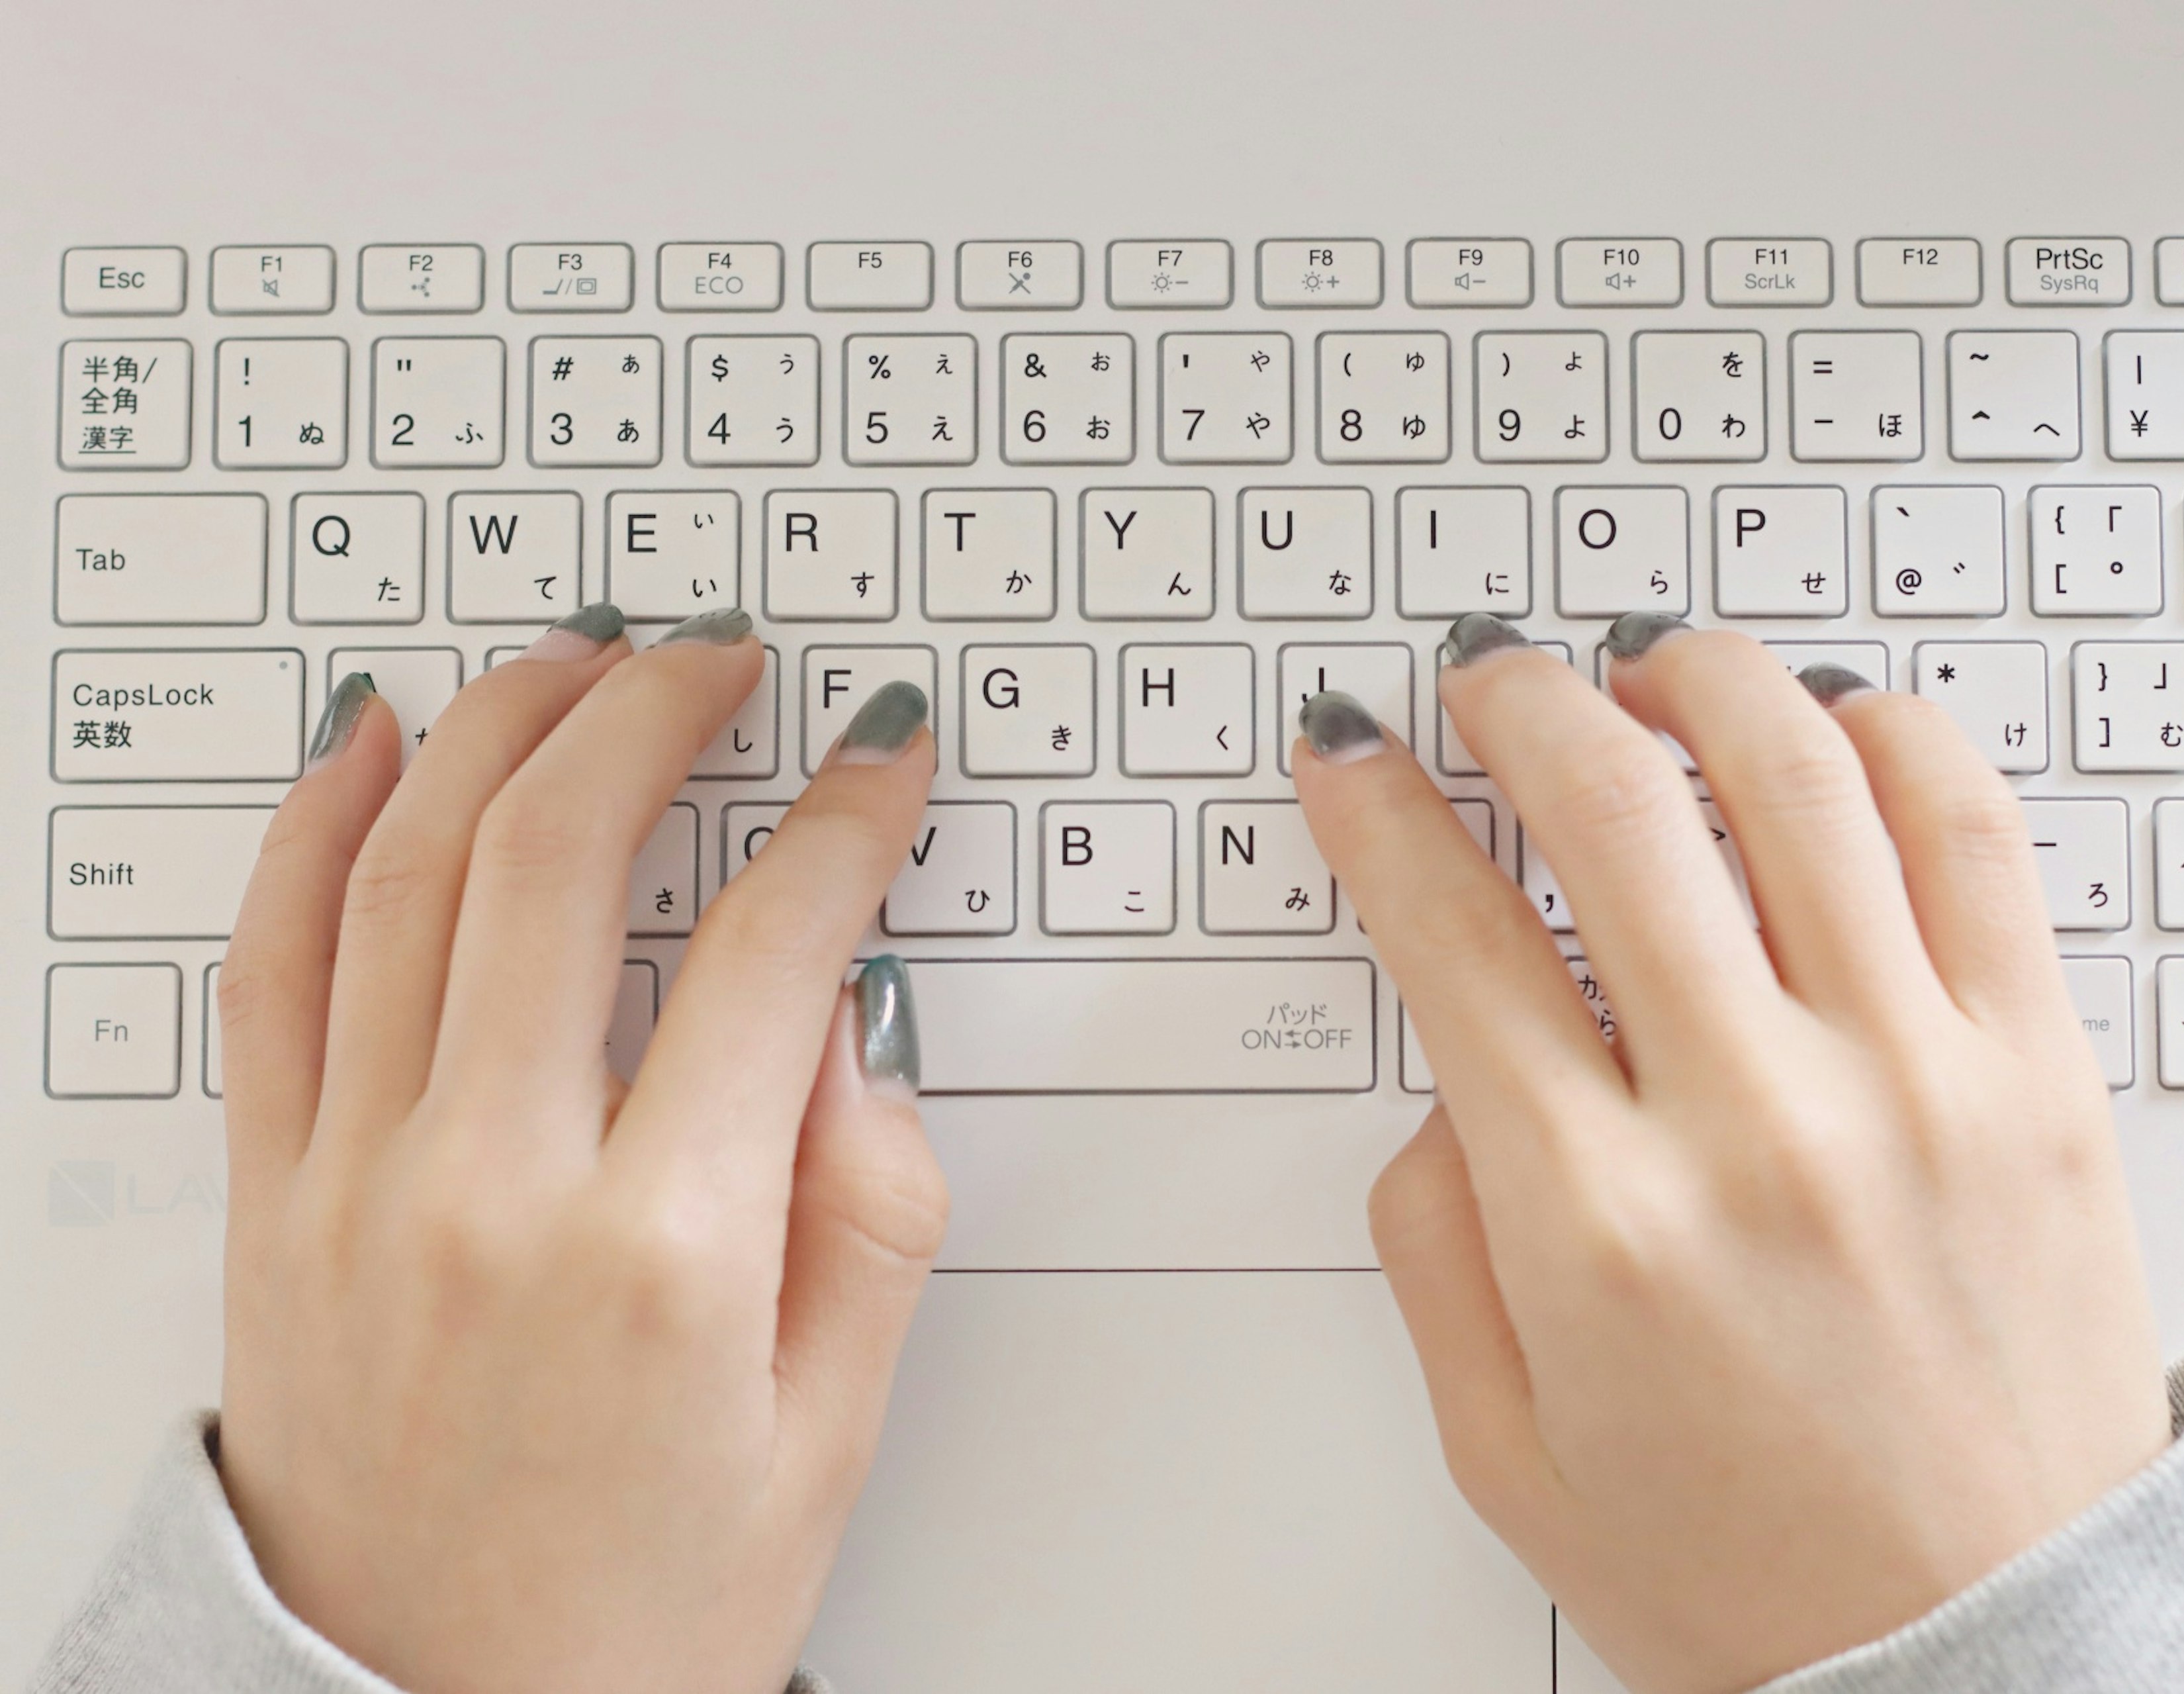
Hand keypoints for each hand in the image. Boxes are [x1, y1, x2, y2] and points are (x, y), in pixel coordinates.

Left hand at [214, 607, 941, 1693]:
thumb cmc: (629, 1614)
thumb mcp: (825, 1437)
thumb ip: (872, 1211)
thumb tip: (849, 1024)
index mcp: (664, 1257)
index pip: (771, 952)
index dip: (844, 823)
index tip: (879, 760)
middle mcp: (492, 1191)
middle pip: (563, 859)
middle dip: (659, 714)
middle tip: (720, 662)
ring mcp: (356, 1182)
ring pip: (410, 873)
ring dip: (499, 728)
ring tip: (576, 661)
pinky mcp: (270, 1199)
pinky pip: (270, 966)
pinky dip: (312, 832)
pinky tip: (368, 749)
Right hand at [1291, 614, 2169, 1693]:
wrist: (2001, 1659)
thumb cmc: (1759, 1577)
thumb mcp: (1508, 1453)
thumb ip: (1437, 1250)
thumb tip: (1446, 1078)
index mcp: (1597, 1227)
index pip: (1449, 933)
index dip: (1377, 810)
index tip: (1355, 757)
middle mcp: (1757, 1127)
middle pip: (1611, 808)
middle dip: (1517, 701)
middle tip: (1487, 680)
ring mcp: (1916, 1085)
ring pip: (1794, 776)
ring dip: (1695, 678)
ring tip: (1648, 666)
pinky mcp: (2041, 1077)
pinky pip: (1970, 837)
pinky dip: (1890, 737)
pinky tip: (1829, 723)